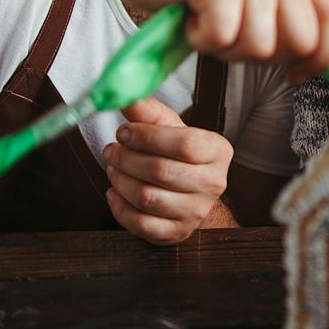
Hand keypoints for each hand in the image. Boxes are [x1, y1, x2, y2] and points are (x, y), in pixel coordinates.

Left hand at [102, 97, 233, 244]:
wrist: (191, 194)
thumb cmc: (179, 155)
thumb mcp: (170, 128)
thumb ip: (149, 111)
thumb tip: (126, 96)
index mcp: (218, 151)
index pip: (184, 143)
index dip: (147, 136)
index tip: (123, 131)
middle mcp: (214, 183)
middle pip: (162, 171)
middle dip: (126, 158)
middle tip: (110, 150)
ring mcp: (196, 212)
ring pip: (147, 197)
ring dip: (120, 180)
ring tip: (113, 168)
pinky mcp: (177, 233)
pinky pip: (140, 223)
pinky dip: (119, 207)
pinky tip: (115, 192)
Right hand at [105, 0, 328, 82]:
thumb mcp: (245, 0)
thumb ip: (278, 23)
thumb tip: (309, 67)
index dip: (321, 58)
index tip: (295, 76)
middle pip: (300, 42)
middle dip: (262, 56)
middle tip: (229, 37)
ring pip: (259, 47)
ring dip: (224, 48)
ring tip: (205, 22)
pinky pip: (222, 38)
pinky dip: (199, 40)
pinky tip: (189, 17)